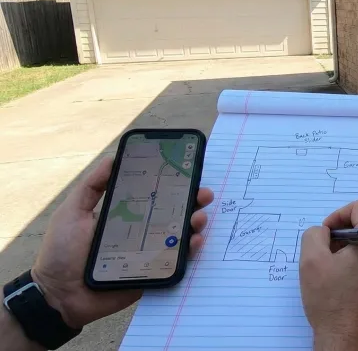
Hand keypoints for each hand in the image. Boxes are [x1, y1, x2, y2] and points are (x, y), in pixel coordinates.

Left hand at [30, 158, 214, 328]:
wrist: (57, 295)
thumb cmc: (62, 251)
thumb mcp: (72, 212)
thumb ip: (92, 186)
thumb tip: (114, 158)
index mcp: (127, 215)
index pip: (156, 196)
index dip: (175, 185)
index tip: (189, 173)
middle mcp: (143, 232)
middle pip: (175, 213)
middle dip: (194, 202)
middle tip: (204, 194)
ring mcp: (150, 253)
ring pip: (181, 236)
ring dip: (195, 224)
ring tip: (199, 218)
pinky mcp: (153, 274)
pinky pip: (177, 262)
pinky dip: (190, 251)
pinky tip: (194, 241)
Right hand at [300, 200, 357, 350]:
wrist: (350, 342)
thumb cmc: (332, 304)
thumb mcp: (311, 261)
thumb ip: (314, 233)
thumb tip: (324, 231)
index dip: (337, 216)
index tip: (325, 235)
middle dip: (344, 234)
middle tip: (326, 253)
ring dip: (352, 249)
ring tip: (335, 270)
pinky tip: (346, 281)